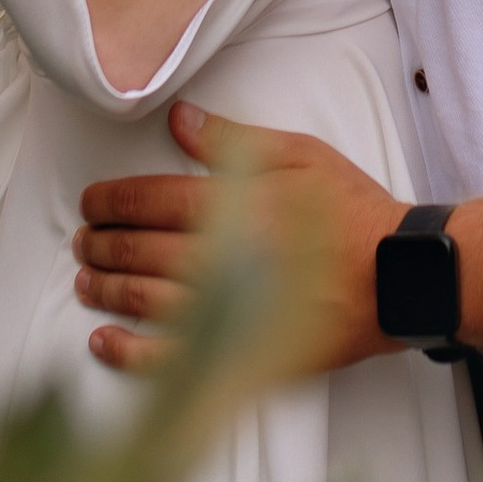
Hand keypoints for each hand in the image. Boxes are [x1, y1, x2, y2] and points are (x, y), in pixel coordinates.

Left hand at [74, 100, 397, 374]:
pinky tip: (104, 340)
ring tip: (86, 278)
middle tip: (84, 237)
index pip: (148, 200)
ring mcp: (226, 313)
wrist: (398, 280)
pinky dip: (126, 351)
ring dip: (104, 287)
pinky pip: (166, 361)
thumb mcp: (302, 155)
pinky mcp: (236, 356)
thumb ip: (235, 139)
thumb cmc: (354, 214)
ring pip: (143, 300)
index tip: (92, 201)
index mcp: (233, 206)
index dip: (111, 200)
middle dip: (101, 241)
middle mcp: (220, 259)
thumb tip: (179, 120)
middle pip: (138, 249)